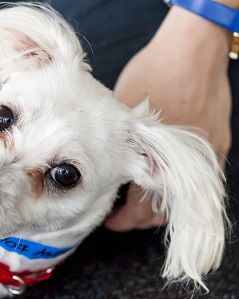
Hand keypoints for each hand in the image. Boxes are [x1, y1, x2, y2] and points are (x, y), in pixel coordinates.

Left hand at [105, 6, 232, 231]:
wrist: (192, 50)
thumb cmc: (153, 74)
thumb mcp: (122, 112)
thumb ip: (118, 144)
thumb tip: (108, 162)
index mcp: (155, 159)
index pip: (139, 206)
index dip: (123, 219)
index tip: (110, 222)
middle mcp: (183, 164)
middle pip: (162, 211)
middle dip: (139, 218)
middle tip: (122, 215)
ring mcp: (205, 158)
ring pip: (181, 200)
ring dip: (158, 206)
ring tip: (139, 203)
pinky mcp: (217, 147)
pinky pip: (196, 181)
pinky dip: (176, 189)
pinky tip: (162, 183)